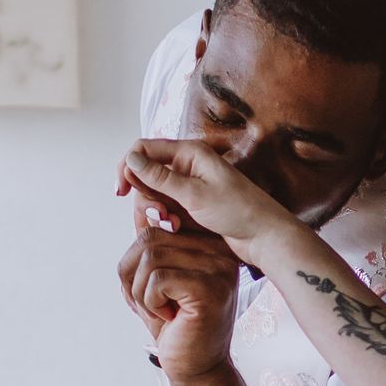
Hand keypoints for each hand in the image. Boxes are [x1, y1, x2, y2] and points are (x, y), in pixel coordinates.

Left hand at [116, 225, 240, 380]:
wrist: (195, 366)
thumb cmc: (175, 322)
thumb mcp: (155, 276)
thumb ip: (151, 239)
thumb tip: (140, 199)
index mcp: (209, 242)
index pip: (158, 222)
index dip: (139, 255)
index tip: (152, 286)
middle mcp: (220, 250)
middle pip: (149, 237)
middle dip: (134, 275)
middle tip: (152, 303)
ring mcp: (218, 268)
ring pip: (150, 257)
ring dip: (141, 291)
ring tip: (161, 309)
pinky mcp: (210, 289)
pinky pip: (157, 280)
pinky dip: (150, 302)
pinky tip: (169, 316)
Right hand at [118, 138, 296, 261]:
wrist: (265, 236)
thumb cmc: (238, 211)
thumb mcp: (194, 194)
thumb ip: (160, 177)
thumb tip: (131, 158)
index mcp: (190, 152)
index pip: (144, 149)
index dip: (128, 167)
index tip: (120, 192)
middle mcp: (188, 164)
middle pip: (146, 174)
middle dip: (145, 197)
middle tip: (160, 217)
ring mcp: (190, 184)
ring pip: (154, 193)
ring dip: (155, 210)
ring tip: (172, 225)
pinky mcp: (193, 202)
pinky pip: (166, 205)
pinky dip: (165, 217)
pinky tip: (176, 228)